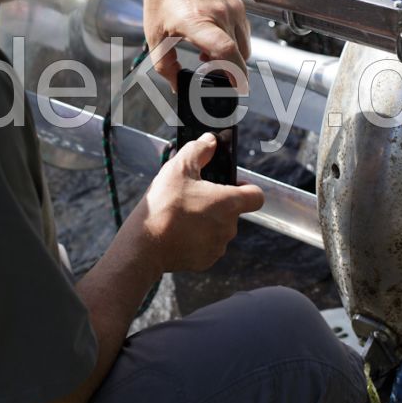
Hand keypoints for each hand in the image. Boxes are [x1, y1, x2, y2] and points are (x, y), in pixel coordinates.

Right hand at [124, 133, 263, 272]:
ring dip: (206, 222)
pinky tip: (178, 233)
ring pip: (219, 229)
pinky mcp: (206, 261)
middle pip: (232, 211)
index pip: (256, 195)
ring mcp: (218, 246)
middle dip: (216, 204)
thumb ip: (198, 151)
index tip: (230, 185)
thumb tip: (210, 141)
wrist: (145, 245)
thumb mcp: (178, 169)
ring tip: (181, 216)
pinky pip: (207, 246)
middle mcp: (229, 227)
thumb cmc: (164, 205)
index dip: (246, 188)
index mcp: (229, 203)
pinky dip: (197, 239)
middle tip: (192, 197)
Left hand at [137, 0, 250, 91]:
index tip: (237, 88)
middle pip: (237, 54)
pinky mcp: (238, 3)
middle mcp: (219, 13)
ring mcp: (232, 7)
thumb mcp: (156, 38)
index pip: (225, 50)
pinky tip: (214, 41)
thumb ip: (166, 67)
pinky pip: (244, 33)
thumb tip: (179, 87)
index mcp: (196, 21)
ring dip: (232, 57)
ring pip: (243, 45)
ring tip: (208, 56)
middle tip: (210, 74)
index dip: (235, 73)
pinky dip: (234, 43)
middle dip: (229, 71)